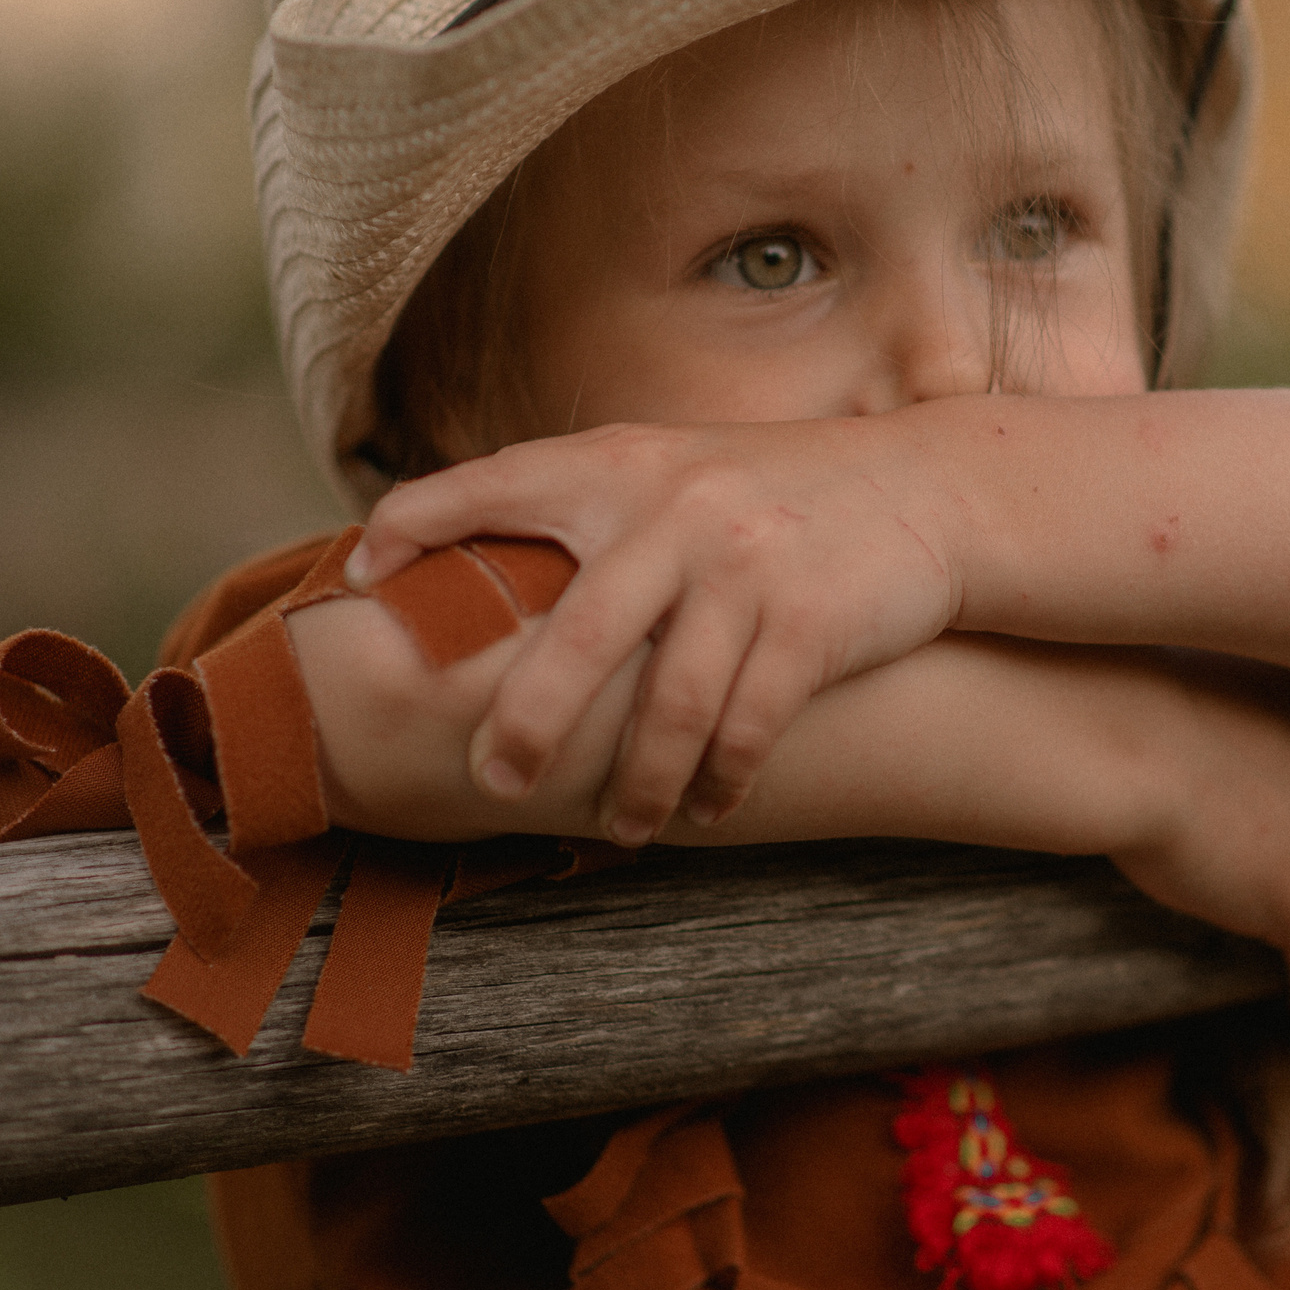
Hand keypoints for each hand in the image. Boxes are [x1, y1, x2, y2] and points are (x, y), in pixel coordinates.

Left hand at [346, 417, 965, 844]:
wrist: (929, 486)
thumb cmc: (771, 492)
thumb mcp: (672, 468)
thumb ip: (583, 504)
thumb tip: (457, 564)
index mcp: (622, 465)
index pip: (491, 485)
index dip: (413, 528)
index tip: (360, 582)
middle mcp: (678, 511)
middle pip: (577, 638)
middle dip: (526, 725)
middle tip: (492, 782)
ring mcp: (748, 569)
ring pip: (671, 708)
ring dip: (640, 785)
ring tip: (621, 824)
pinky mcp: (814, 623)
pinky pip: (750, 727)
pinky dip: (722, 780)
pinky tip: (708, 806)